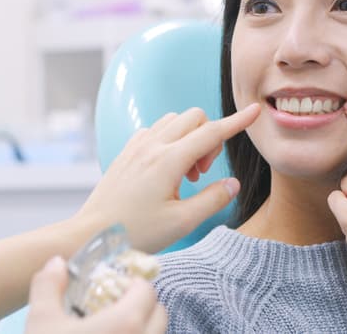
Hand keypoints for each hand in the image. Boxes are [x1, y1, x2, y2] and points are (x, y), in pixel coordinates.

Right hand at [25, 257, 166, 333]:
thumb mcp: (40, 321)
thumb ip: (48, 286)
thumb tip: (57, 262)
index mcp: (127, 322)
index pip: (147, 291)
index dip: (131, 285)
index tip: (114, 290)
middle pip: (159, 315)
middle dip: (142, 307)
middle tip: (114, 311)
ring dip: (143, 331)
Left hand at [76, 103, 260, 252]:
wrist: (92, 235)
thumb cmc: (136, 232)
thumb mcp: (182, 222)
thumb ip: (212, 199)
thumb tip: (233, 183)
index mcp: (168, 161)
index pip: (212, 132)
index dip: (237, 122)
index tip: (255, 111)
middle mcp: (151, 146)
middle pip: (194, 118)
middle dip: (209, 139)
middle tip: (201, 174)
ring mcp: (136, 146)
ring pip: (174, 121)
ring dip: (189, 138)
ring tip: (184, 174)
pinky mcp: (126, 152)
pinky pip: (155, 130)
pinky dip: (170, 140)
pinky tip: (166, 170)